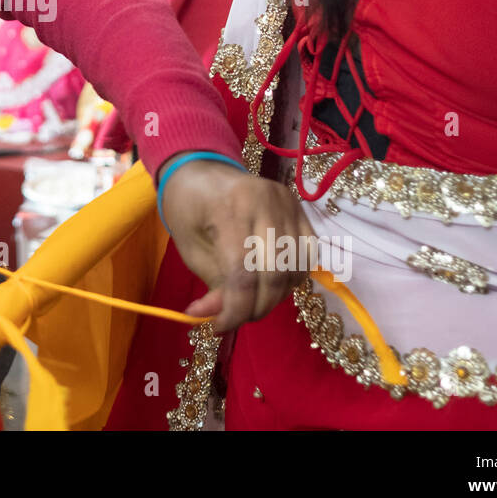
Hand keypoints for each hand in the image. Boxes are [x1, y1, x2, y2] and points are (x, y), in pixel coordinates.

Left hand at [161, 156, 316, 331]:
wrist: (202, 170)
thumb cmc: (189, 209)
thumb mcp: (189, 249)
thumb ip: (211, 285)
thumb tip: (217, 320)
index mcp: (229, 209)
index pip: (243, 273)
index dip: (235, 310)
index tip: (218, 328)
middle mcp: (266, 202)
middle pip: (275, 275)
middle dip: (256, 308)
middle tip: (236, 318)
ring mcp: (288, 202)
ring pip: (296, 268)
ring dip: (276, 296)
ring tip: (251, 300)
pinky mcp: (300, 207)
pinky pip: (307, 254)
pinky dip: (292, 278)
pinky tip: (270, 283)